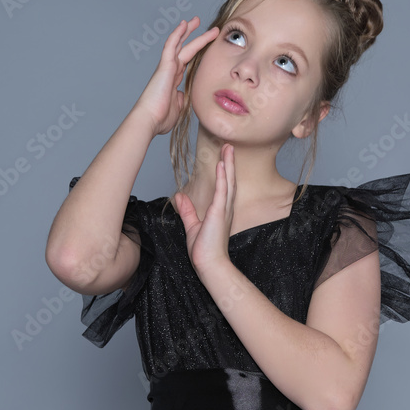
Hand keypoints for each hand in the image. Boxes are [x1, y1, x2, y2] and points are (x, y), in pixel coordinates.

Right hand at [132, 17, 219, 135]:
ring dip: (188, 31)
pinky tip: (184, 24)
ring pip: (179, 44)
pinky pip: (171, 45)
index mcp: (173, 80)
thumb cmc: (160, 119)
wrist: (149, 120)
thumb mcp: (177, 109)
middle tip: (201, 24)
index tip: (203, 44)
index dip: (194, 51)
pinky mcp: (164, 65)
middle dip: (193, 37)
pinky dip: (177, 33)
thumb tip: (182, 95)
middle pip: (183, 49)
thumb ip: (180, 100)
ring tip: (197, 20)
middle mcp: (169, 71)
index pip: (185, 61)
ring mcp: (166, 67)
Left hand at [173, 142, 235, 276]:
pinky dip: (223, 176)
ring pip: (229, 181)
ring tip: (228, 147)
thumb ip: (188, 210)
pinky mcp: (219, 212)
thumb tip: (180, 196)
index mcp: (221, 211)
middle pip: (230, 180)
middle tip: (229, 145)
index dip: (225, 171)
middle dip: (229, 162)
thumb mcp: (192, 226)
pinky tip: (221, 164)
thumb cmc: (204, 250)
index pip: (224, 187)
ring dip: (228, 163)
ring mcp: (224, 210)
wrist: (209, 264)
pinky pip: (222, 190)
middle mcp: (226, 208)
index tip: (223, 156)